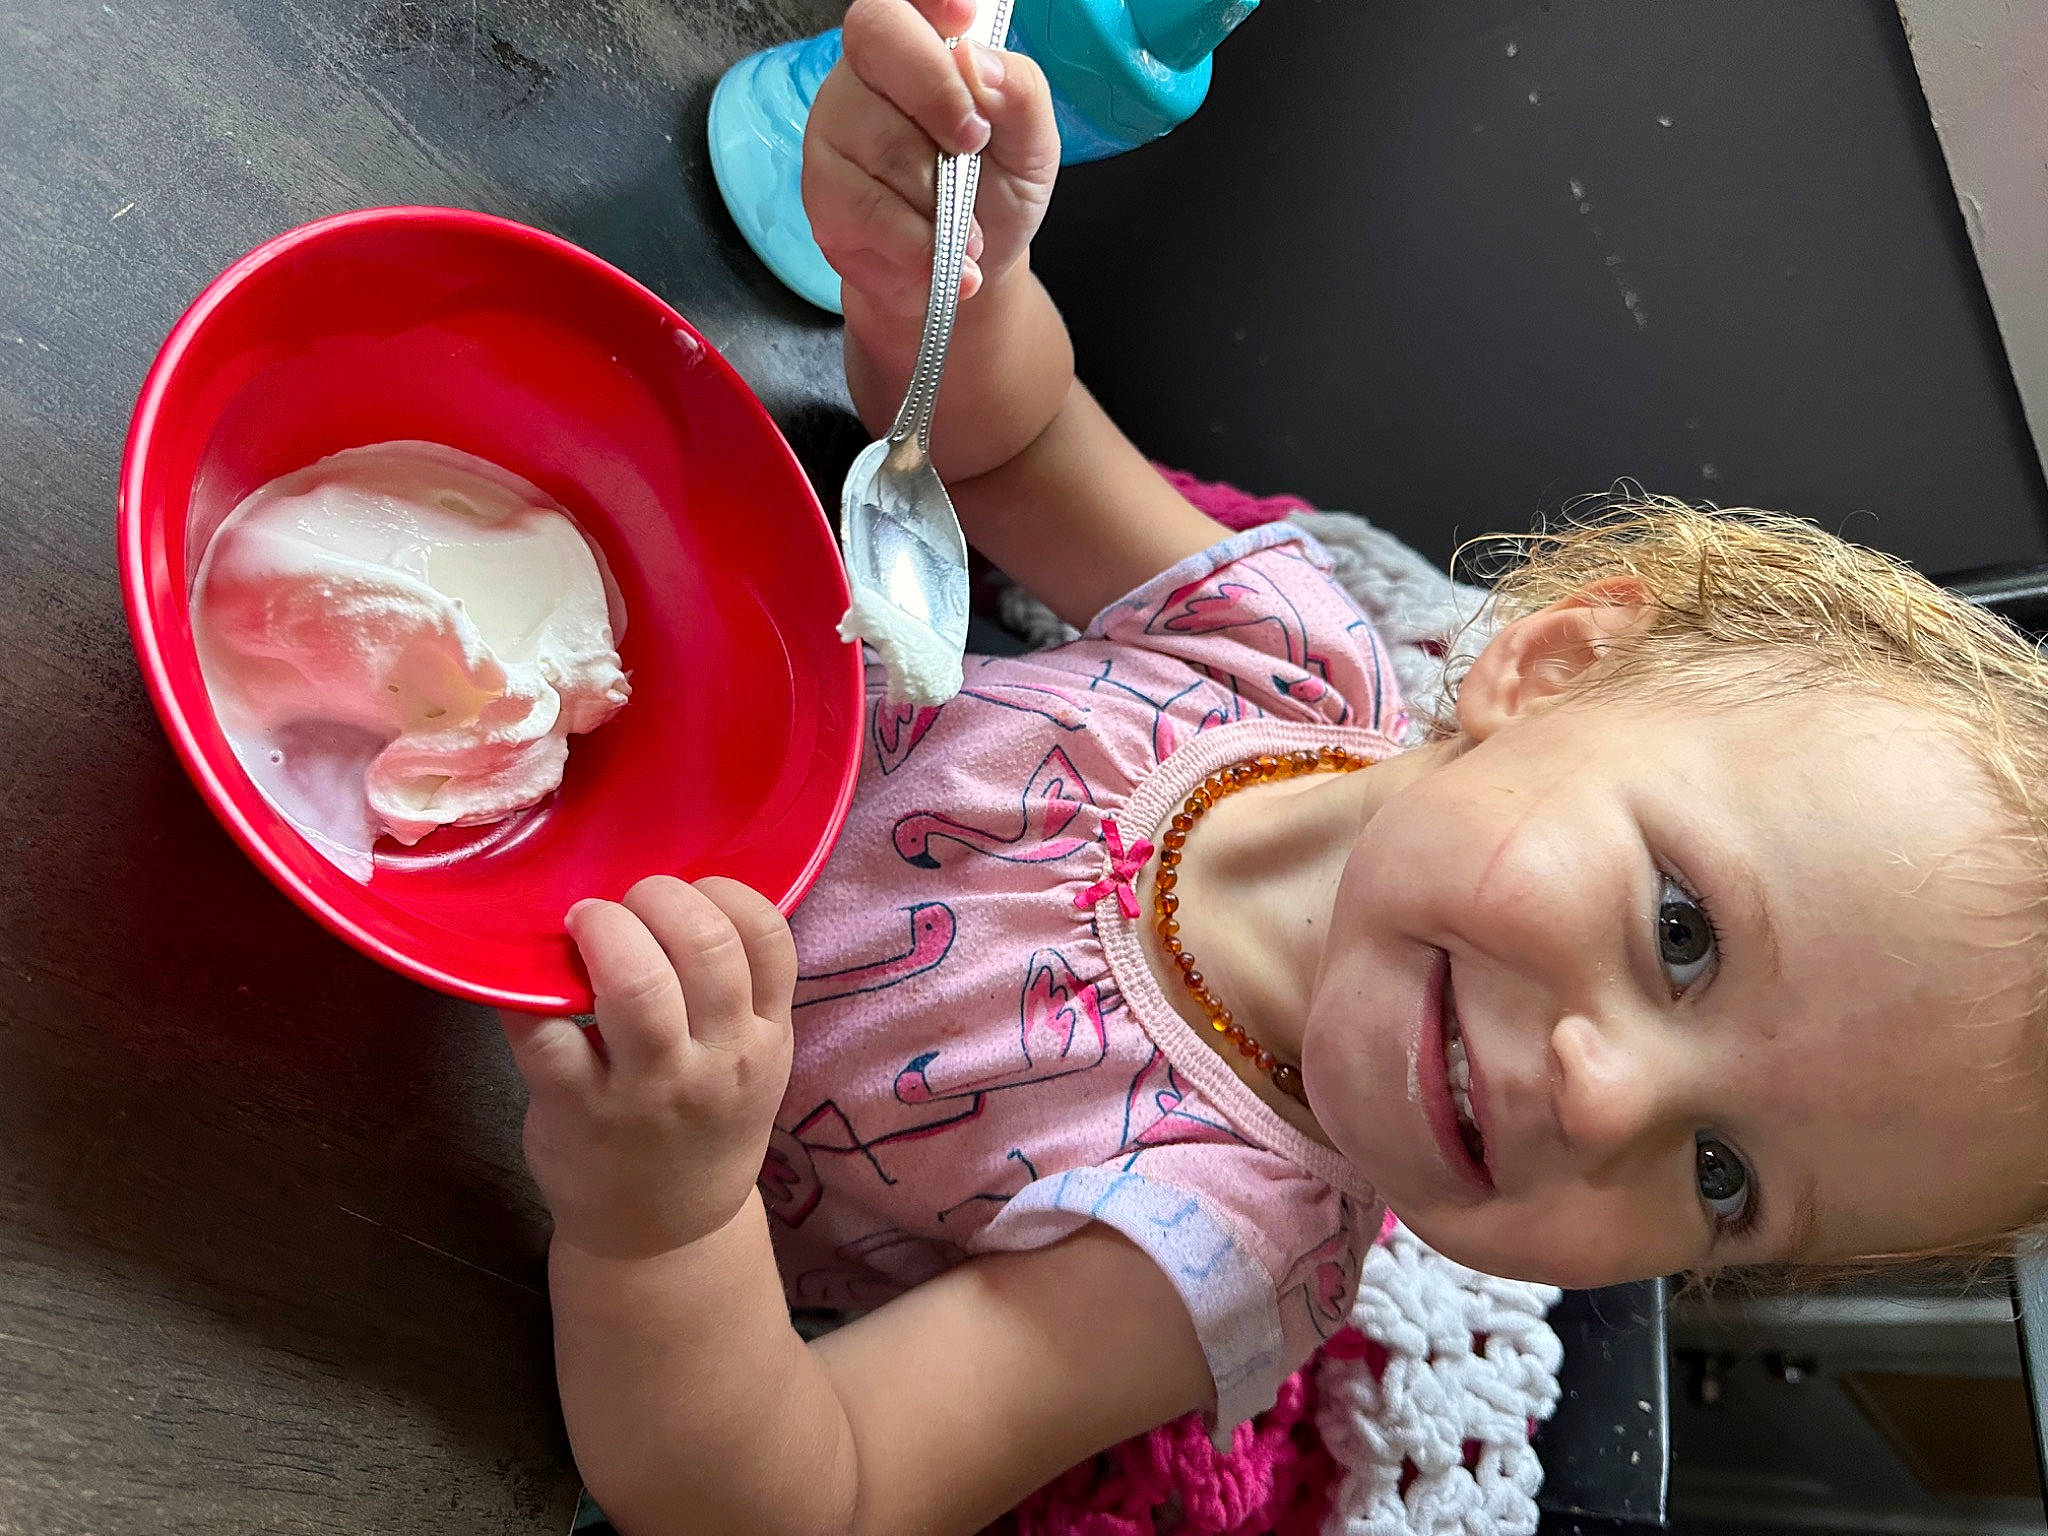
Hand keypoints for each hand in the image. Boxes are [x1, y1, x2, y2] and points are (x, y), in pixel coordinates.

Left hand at [499, 877, 795, 1261]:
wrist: (663, 1233)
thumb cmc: (703, 1124)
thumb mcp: (753, 1062)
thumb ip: (737, 991)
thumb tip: (679, 895)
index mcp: (766, 1037)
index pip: (768, 937)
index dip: (724, 892)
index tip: (690, 893)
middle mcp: (717, 1059)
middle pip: (704, 945)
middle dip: (656, 897)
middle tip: (624, 905)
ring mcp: (647, 1088)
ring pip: (635, 983)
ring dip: (603, 928)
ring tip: (584, 923)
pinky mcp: (576, 1108)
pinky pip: (543, 1030)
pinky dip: (523, 991)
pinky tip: (525, 980)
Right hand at [805, 0, 1059, 317]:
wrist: (964, 271)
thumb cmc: (995, 193)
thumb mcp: (1032, 147)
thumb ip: (1020, 97)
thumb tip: (979, 63)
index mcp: (926, 38)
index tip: (963, 16)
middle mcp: (871, 66)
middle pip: (879, 38)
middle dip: (936, 94)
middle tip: (973, 146)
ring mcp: (836, 121)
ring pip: (881, 139)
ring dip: (938, 199)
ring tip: (967, 232)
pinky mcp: (820, 184)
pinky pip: (864, 205)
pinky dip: (913, 241)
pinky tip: (937, 257)